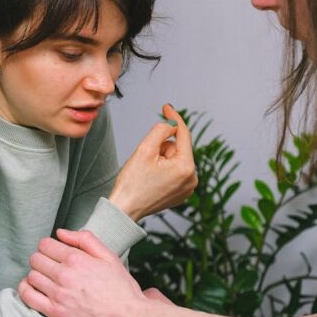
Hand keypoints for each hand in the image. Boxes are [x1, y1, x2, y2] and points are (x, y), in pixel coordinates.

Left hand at [19, 229, 153, 316]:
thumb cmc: (122, 289)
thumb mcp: (109, 256)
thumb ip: (85, 239)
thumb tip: (60, 232)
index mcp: (77, 258)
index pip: (45, 244)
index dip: (48, 248)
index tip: (54, 254)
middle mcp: (64, 274)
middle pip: (36, 259)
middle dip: (41, 260)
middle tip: (50, 267)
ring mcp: (58, 294)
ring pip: (31, 276)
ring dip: (36, 275)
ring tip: (46, 279)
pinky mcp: (55, 312)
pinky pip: (28, 296)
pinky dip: (25, 290)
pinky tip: (33, 289)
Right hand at [109, 104, 197, 220]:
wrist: (124, 209)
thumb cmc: (132, 183)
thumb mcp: (144, 149)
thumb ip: (160, 130)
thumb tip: (171, 125)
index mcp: (185, 167)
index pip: (183, 134)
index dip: (173, 118)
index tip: (166, 107)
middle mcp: (192, 179)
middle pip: (177, 148)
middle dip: (161, 148)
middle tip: (145, 160)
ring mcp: (188, 188)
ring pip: (175, 159)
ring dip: (161, 159)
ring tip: (147, 173)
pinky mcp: (181, 193)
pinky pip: (174, 171)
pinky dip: (163, 169)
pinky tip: (151, 179)